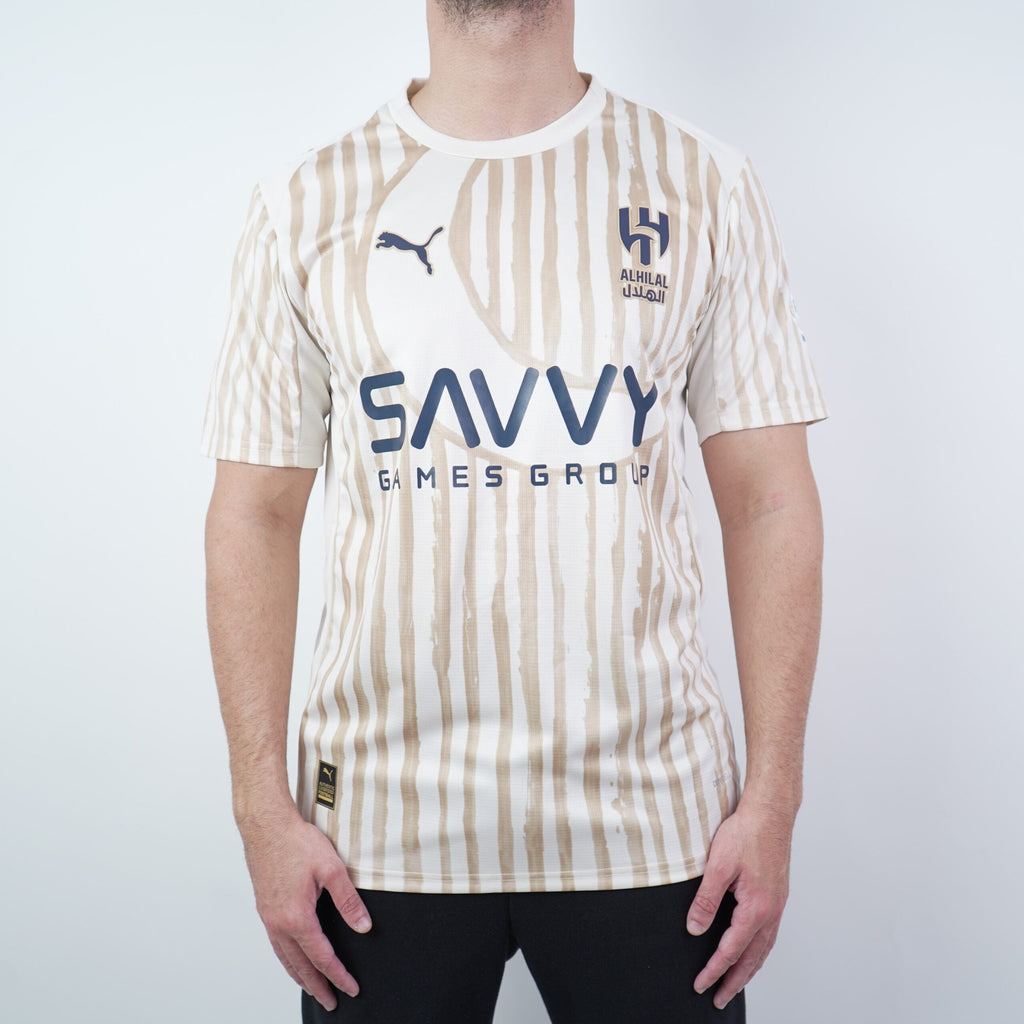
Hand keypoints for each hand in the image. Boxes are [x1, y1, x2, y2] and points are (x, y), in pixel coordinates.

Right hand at [240, 808, 371, 1011]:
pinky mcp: (265, 909)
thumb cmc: (297, 842)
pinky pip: (276, 945)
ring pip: (285, 958)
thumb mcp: (332, 868)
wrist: (266, 826)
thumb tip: (364, 926)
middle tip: (332, 1002)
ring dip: (300, 977)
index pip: (322, 957)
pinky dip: (287, 960)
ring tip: (314, 989)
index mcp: (297, 917)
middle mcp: (279, 923)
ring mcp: (268, 918)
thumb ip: (349, 900)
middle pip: (300, 966)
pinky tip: (294, 960)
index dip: (338, 975)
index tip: (351, 988)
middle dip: (318, 986)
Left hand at [685, 798, 792, 1008]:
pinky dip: (758, 950)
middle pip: (752, 959)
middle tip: (719, 1000)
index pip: (731, 951)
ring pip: (763, 949)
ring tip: (734, 984)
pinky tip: (750, 950)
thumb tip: (694, 929)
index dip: (714, 971)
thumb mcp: (718, 866)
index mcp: (756, 908)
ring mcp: (777, 905)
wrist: (771, 812)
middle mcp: (771, 912)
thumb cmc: (746, 833)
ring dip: (748, 969)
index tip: (700, 985)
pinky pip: (768, 934)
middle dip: (734, 982)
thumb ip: (706, 900)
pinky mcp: (777, 895)